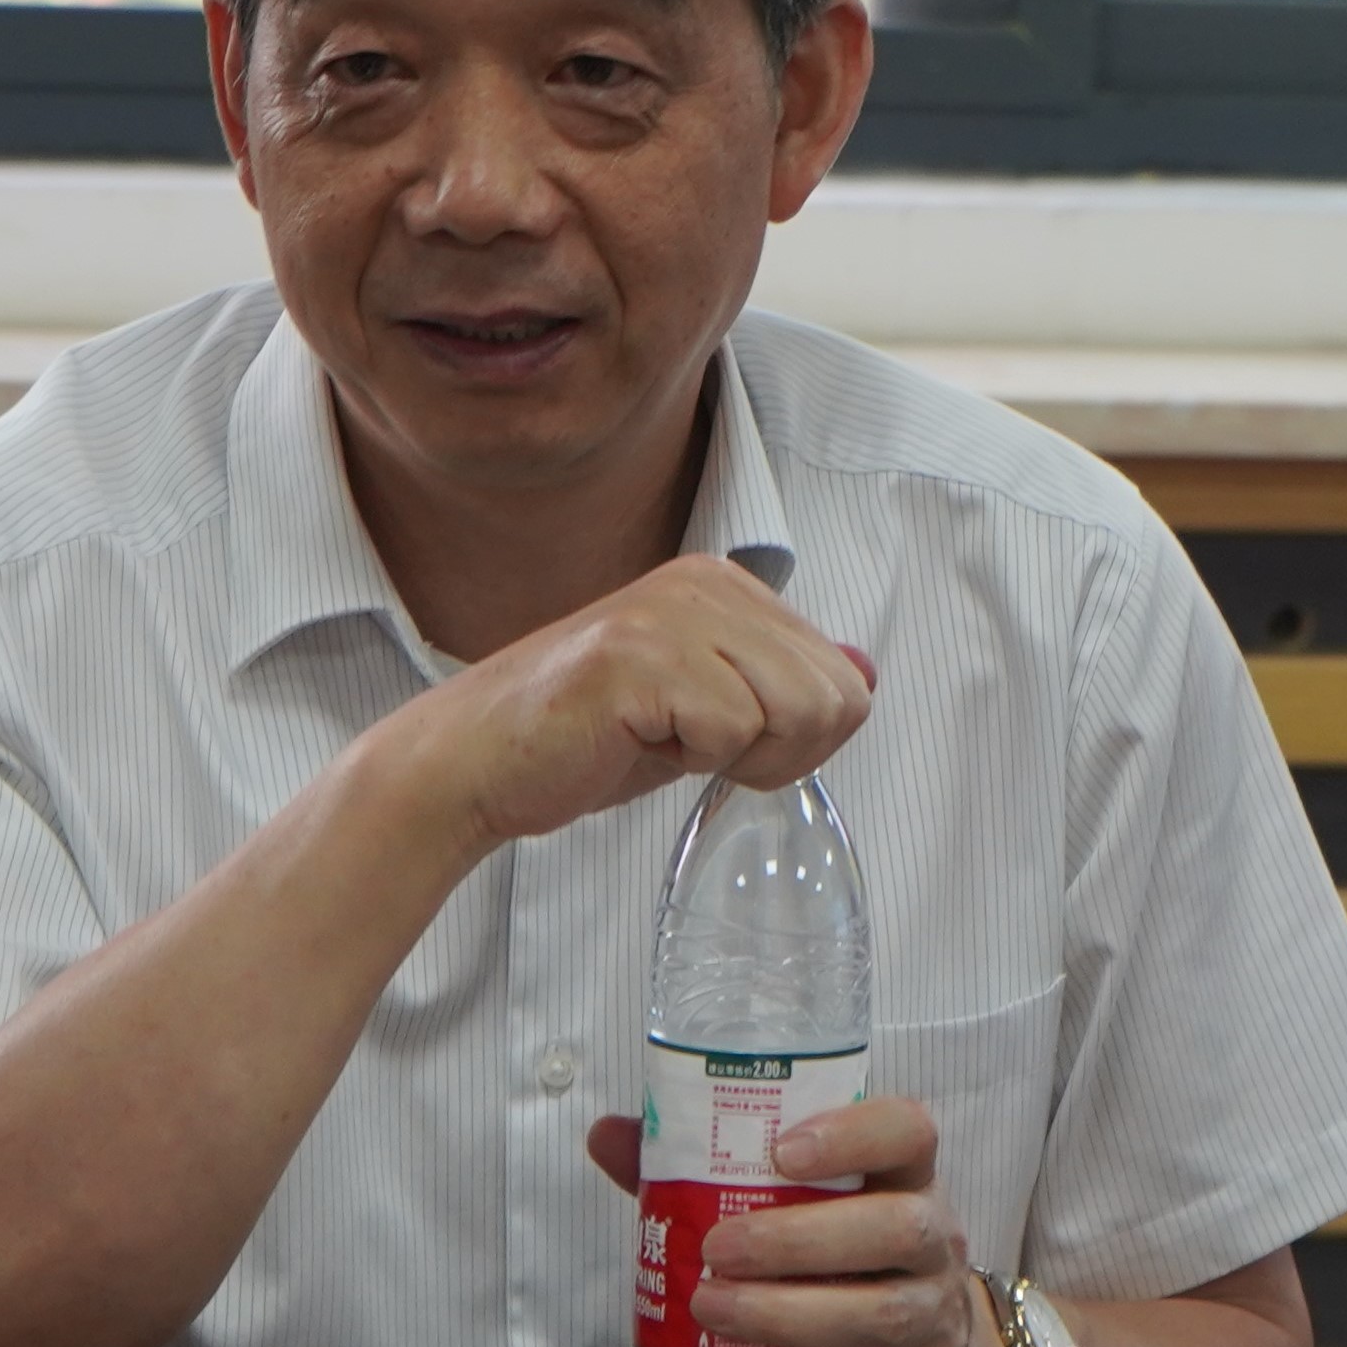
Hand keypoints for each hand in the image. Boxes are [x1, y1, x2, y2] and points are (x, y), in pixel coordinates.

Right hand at [396, 555, 871, 851]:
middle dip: (778, 754)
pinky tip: (634, 741)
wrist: (479, 763)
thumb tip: (867, 670)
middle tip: (693, 750)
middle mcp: (704, 583)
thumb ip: (782, 686)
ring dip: (738, 757)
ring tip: (664, 742)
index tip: (722, 741)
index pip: (842, 679)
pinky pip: (730, 731)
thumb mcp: (707, 708)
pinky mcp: (638, 657)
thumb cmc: (586, 740)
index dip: (798, 741)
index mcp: (725, 584)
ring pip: (795, 712)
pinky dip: (691, 761)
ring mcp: (670, 615)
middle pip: (834, 697)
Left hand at [584, 1098, 1031, 1346]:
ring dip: (789, 1316)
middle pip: (896, 1230)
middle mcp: (933, 1240)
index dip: (852, 1135)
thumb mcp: (799, 1201)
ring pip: (882, 1316)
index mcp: (904, 1175)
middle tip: (717, 1251)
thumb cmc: (846, 1255)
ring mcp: (936, 1317)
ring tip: (713, 1309)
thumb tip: (610, 1135)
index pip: (907, 1131)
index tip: (782, 1149)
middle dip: (799, 1241)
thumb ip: (706, 1165)